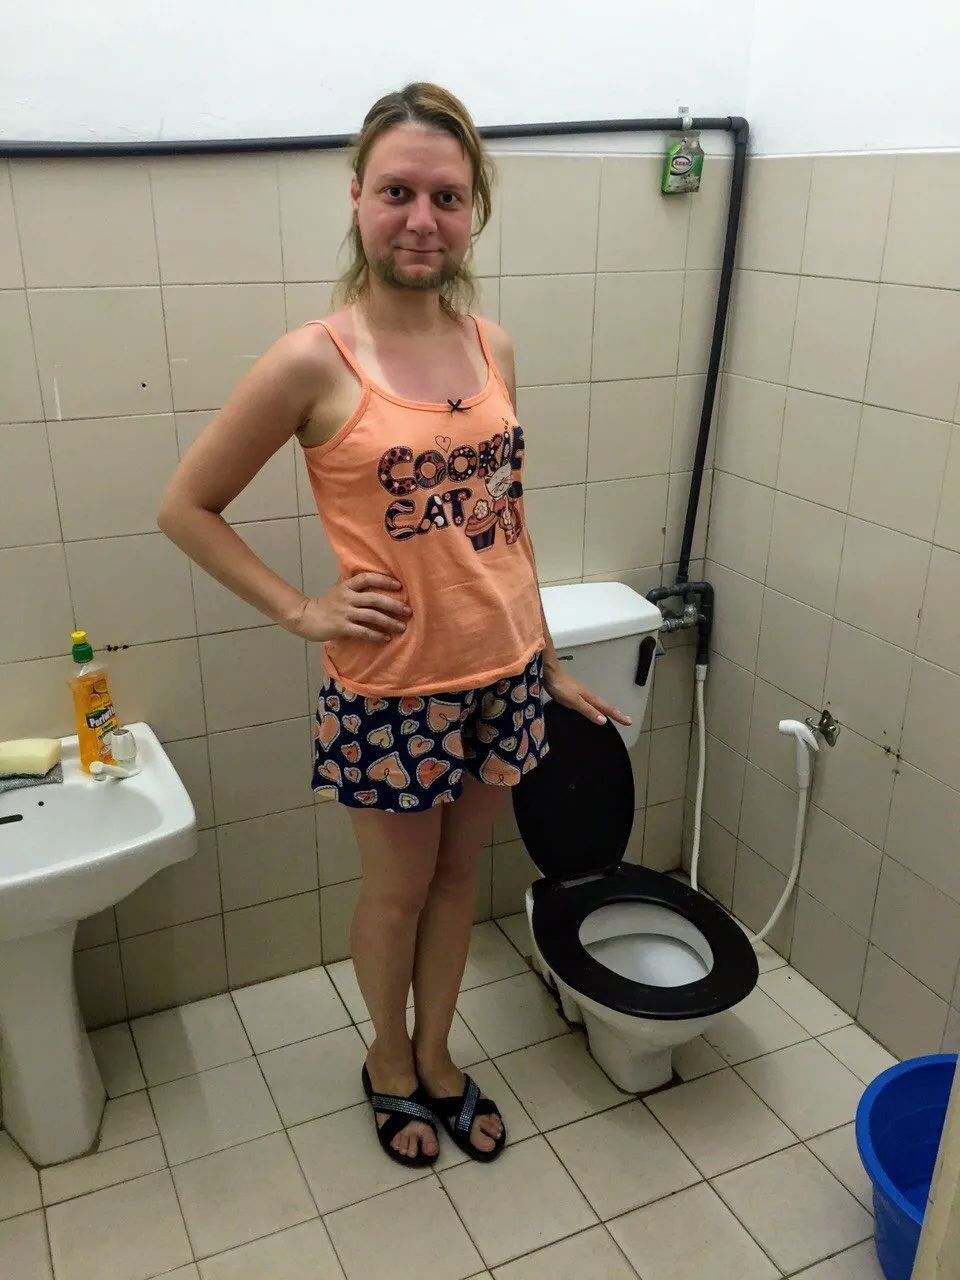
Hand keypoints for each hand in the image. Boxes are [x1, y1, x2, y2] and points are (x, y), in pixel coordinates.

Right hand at [287, 573, 410, 643]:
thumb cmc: (326, 603)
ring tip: (402, 627)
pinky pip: (363, 631)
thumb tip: (371, 574)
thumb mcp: (338, 588)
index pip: (366, 578)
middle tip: (408, 611)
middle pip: (374, 599)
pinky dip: (376, 635)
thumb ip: (352, 583)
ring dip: (389, 622)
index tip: (398, 585)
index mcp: (347, 586)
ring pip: (371, 616)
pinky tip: (386, 638)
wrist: (306, 617)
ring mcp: (345, 613)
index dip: (383, 580)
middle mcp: (347, 597)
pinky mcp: (342, 627)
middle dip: (393, 605)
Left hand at [542, 659, 632, 727]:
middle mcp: (588, 696)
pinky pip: (588, 703)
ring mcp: (581, 694)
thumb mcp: (574, 701)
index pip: (607, 709)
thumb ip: (588, 710)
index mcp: (590, 698)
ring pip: (597, 704)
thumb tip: (604, 721)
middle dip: (615, 713)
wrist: (550, 673)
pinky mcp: (574, 694)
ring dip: (605, 710)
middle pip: (605, 706)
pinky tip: (590, 710)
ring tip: (612, 717)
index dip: (618, 716)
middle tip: (625, 720)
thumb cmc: (561, 687)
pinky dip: (594, 708)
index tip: (630, 722)